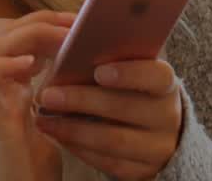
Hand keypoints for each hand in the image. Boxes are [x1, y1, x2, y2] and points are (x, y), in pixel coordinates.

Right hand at [0, 10, 76, 180]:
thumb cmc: (44, 152)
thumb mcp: (62, 109)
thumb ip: (66, 83)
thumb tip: (98, 54)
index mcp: (19, 78)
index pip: (26, 34)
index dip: (49, 21)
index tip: (78, 18)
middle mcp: (3, 82)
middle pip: (12, 33)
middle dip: (43, 22)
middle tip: (73, 22)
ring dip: (30, 36)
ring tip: (61, 38)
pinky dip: (4, 68)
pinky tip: (30, 64)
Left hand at [33, 59, 182, 179]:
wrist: (157, 133)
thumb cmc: (133, 92)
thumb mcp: (133, 74)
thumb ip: (113, 61)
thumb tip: (72, 43)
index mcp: (165, 84)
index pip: (156, 75)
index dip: (129, 73)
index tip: (98, 71)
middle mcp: (167, 116)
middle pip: (126, 108)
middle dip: (83, 101)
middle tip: (48, 95)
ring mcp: (158, 147)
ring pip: (114, 140)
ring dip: (73, 129)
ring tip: (44, 119)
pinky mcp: (143, 171)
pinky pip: (108, 163)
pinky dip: (79, 149)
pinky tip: (58, 136)